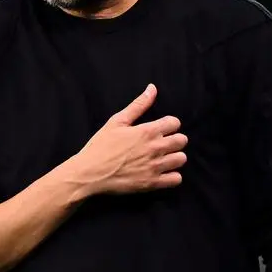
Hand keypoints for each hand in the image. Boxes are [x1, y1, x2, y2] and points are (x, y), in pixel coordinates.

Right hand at [70, 84, 187, 195]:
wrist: (90, 173)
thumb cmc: (101, 146)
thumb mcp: (117, 121)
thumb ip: (138, 105)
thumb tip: (152, 88)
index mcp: (147, 131)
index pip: (175, 123)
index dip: (169, 124)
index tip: (161, 128)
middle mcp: (155, 148)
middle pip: (182, 140)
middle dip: (175, 139)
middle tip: (163, 143)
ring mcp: (155, 167)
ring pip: (181, 159)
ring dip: (174, 157)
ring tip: (163, 158)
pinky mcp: (152, 183)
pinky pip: (176, 179)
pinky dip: (172, 176)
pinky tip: (163, 172)